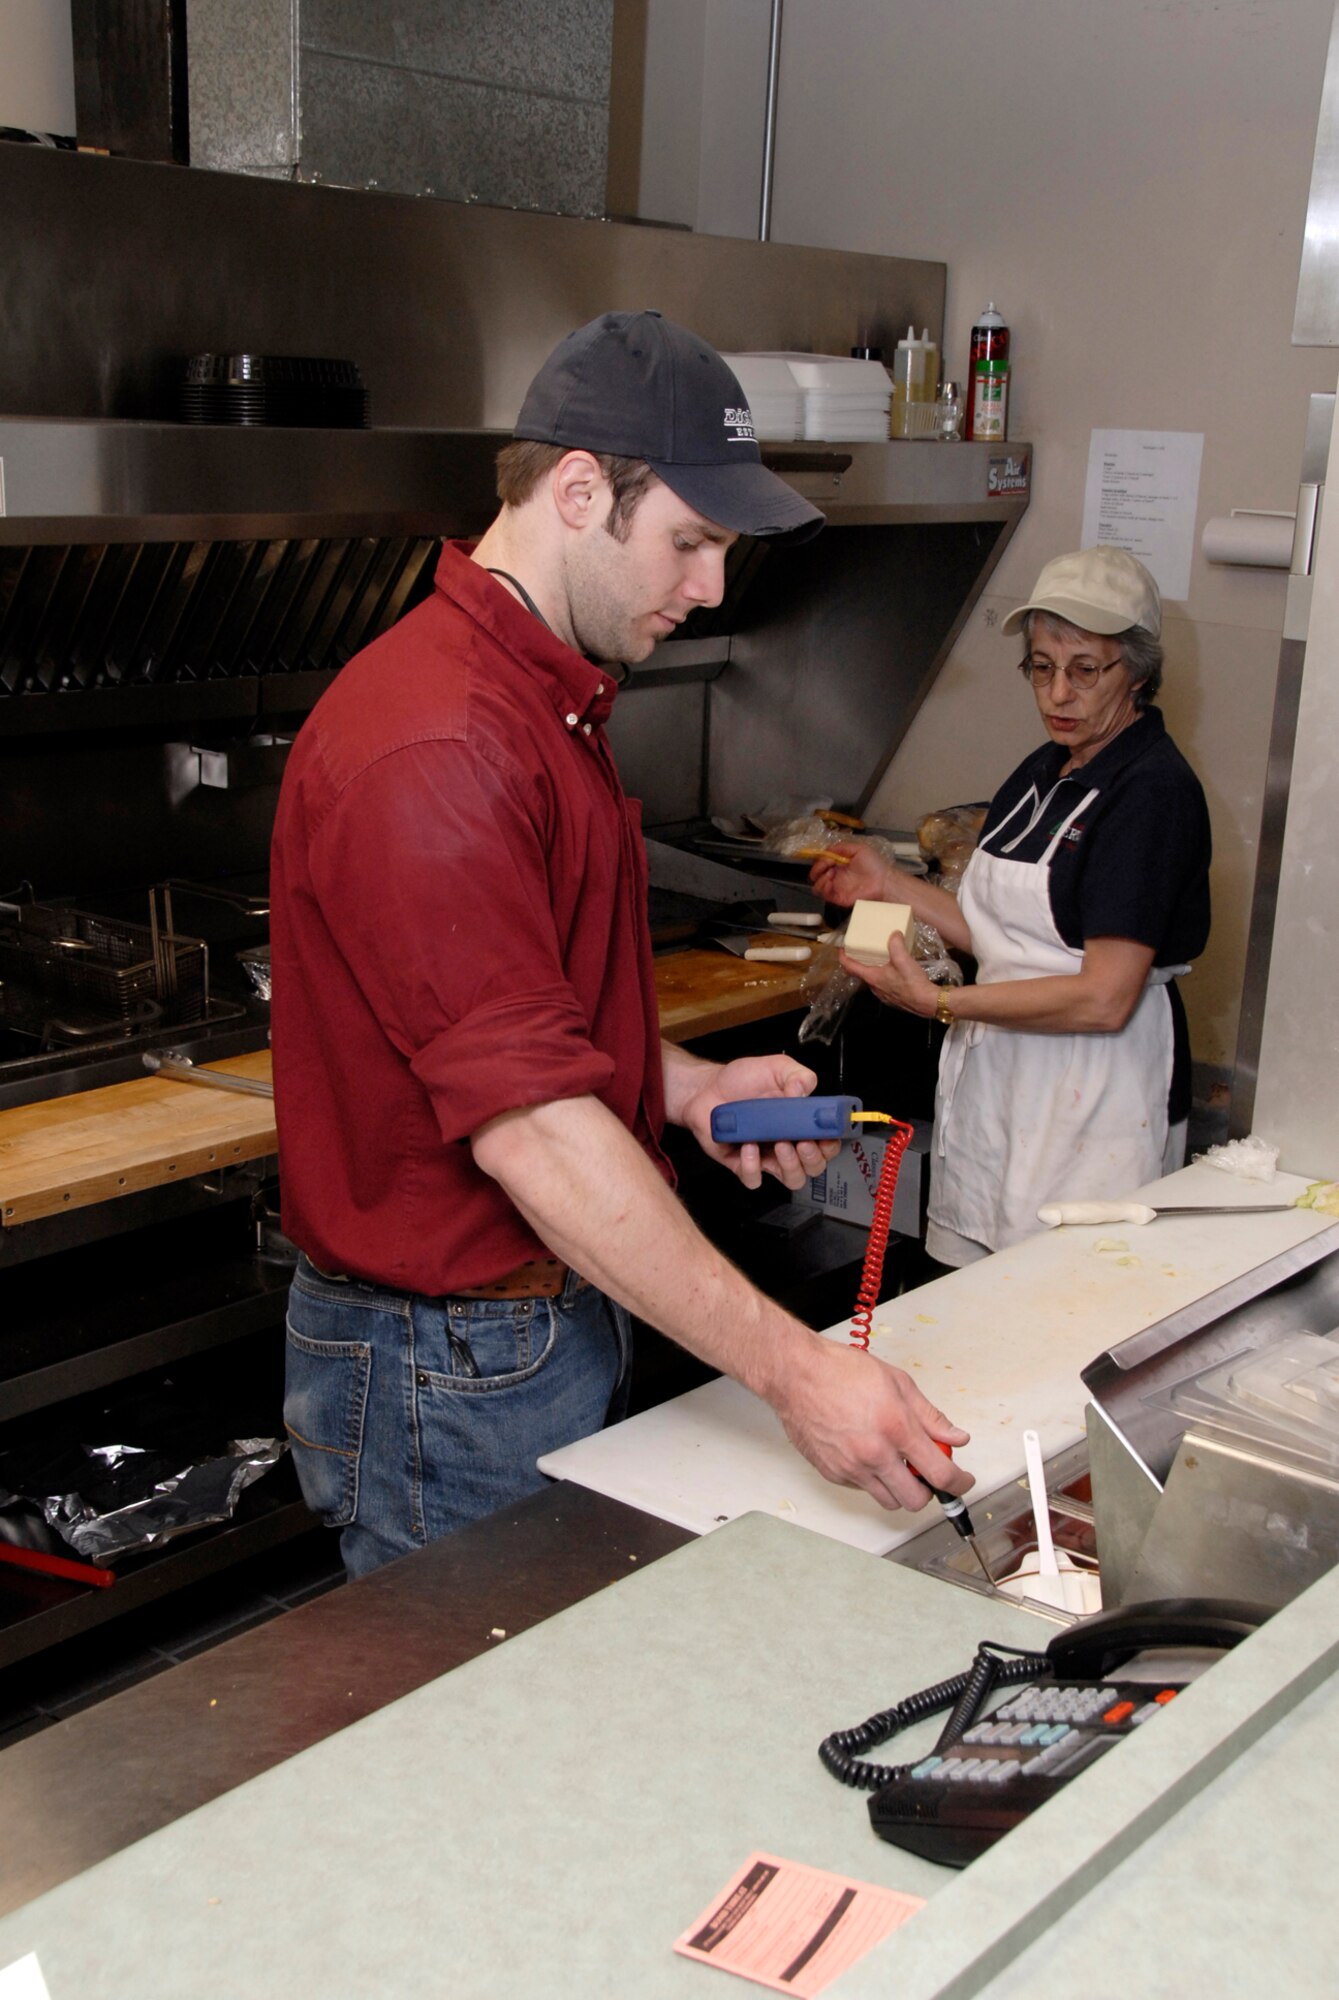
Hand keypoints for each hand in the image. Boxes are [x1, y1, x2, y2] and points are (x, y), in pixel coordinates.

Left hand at [678, 1052, 839, 1191]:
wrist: (707, 1088)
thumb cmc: (742, 1080)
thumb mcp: (776, 1067)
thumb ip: (798, 1076)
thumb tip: (804, 1092)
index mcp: (800, 1123)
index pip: (827, 1143)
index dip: (831, 1145)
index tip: (825, 1136)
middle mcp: (788, 1143)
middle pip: (814, 1167)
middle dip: (813, 1159)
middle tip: (803, 1143)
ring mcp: (767, 1156)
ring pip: (791, 1179)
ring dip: (790, 1166)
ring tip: (780, 1145)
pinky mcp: (743, 1165)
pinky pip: (754, 1179)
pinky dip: (753, 1166)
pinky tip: (748, 1145)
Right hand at [775, 1336, 972, 1512]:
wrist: (796, 1375)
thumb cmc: (840, 1371)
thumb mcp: (898, 1383)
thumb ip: (930, 1416)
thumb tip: (955, 1437)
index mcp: (896, 1428)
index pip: (940, 1473)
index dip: (960, 1483)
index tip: (963, 1481)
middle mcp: (874, 1454)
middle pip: (915, 1500)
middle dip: (927, 1489)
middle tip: (925, 1471)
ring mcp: (851, 1467)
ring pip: (889, 1501)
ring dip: (900, 1488)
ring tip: (895, 1463)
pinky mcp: (833, 1473)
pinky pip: (863, 1489)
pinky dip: (872, 1479)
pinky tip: (868, 1455)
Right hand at [807, 840, 895, 909]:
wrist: (883, 881)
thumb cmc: (874, 864)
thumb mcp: (859, 848)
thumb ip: (842, 847)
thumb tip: (827, 849)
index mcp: (840, 863)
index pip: (822, 861)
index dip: (820, 859)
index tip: (825, 857)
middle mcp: (836, 875)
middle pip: (817, 873)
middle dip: (817, 868)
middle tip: (826, 866)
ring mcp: (837, 887)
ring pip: (817, 885)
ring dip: (819, 879)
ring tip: (830, 875)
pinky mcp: (838, 897)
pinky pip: (824, 895)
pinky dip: (823, 888)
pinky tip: (830, 883)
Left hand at [840, 934, 938, 1018]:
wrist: (927, 1002)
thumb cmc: (912, 982)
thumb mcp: (903, 959)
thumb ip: (896, 945)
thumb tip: (894, 934)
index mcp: (872, 977)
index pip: (850, 967)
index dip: (843, 957)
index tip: (841, 948)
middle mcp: (874, 987)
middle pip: (861, 973)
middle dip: (859, 962)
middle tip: (862, 950)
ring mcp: (883, 995)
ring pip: (872, 980)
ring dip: (872, 969)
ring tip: (879, 957)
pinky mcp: (892, 999)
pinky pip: (883, 985)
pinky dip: (883, 976)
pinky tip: (894, 971)